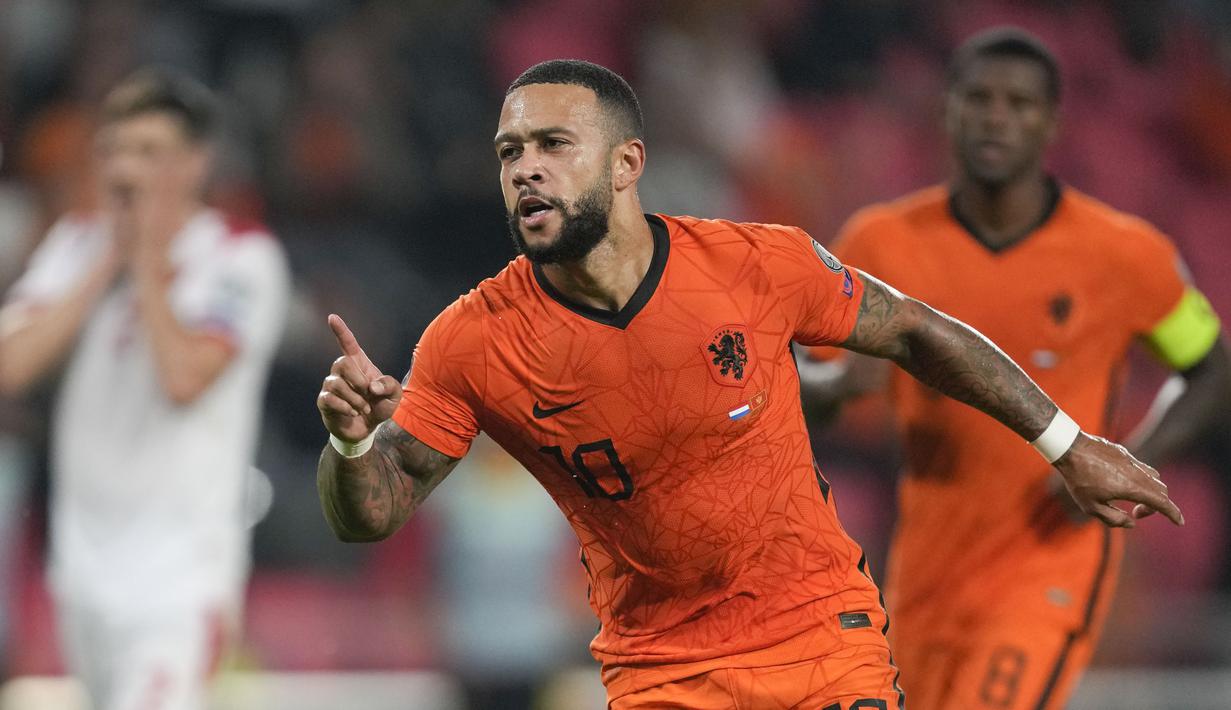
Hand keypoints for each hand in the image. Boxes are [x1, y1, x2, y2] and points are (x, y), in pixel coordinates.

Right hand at [318, 314, 402, 442]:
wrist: (368, 428)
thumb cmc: (380, 406)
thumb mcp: (395, 395)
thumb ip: (390, 385)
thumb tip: (372, 386)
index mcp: (359, 364)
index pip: (348, 343)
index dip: (341, 330)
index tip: (332, 317)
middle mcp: (342, 371)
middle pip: (342, 362)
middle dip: (357, 379)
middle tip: (367, 393)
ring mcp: (331, 385)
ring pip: (335, 383)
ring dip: (354, 398)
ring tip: (362, 408)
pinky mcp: (325, 401)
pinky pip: (329, 398)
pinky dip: (345, 407)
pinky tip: (352, 413)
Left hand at [1053, 433, 1183, 527]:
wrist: (1070, 448)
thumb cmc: (1078, 480)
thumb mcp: (1091, 507)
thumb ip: (1113, 519)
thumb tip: (1131, 523)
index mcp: (1132, 488)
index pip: (1162, 502)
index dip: (1173, 513)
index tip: (1179, 522)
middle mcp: (1137, 473)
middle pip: (1161, 491)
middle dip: (1157, 506)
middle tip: (1136, 513)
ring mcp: (1132, 461)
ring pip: (1154, 478)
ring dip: (1151, 492)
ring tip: (1132, 499)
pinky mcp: (1125, 454)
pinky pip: (1143, 468)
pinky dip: (1143, 480)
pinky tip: (1123, 484)